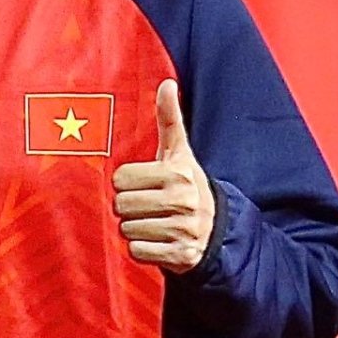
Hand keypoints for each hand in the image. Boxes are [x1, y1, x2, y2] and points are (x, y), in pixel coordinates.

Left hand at [112, 80, 215, 273]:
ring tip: (156, 222)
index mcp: (178, 171)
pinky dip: (143, 249)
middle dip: (131, 207)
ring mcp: (183, 229)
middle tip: (150, 205)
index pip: (120, 179)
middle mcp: (182, 199)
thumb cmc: (187, 183)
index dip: (128, 183)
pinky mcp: (180, 254)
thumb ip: (170, 118)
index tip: (146, 183)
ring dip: (137, 228)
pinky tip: (159, 240)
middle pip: (121, 206)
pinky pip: (137, 251)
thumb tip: (167, 82)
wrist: (217, 228)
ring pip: (127, 230)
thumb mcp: (180, 152)